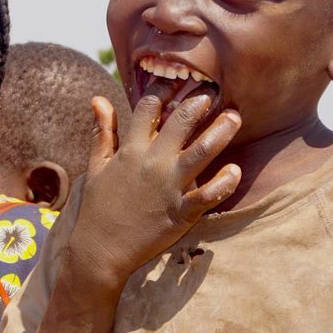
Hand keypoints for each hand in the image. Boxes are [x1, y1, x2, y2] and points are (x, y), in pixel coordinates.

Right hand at [66, 86, 241, 283]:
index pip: (149, 107)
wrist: (100, 251)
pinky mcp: (181, 212)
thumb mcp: (96, 166)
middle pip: (180, 121)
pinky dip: (224, 183)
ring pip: (201, 151)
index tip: (178, 82)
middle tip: (211, 93)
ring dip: (221, 131)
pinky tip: (235, 171)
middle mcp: (152, 162)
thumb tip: (98, 99)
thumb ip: (102, 132)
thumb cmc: (98, 208)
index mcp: (131, 149)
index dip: (165, 89)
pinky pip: (208, 194)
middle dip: (198, 103)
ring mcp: (168, 186)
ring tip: (234, 117)